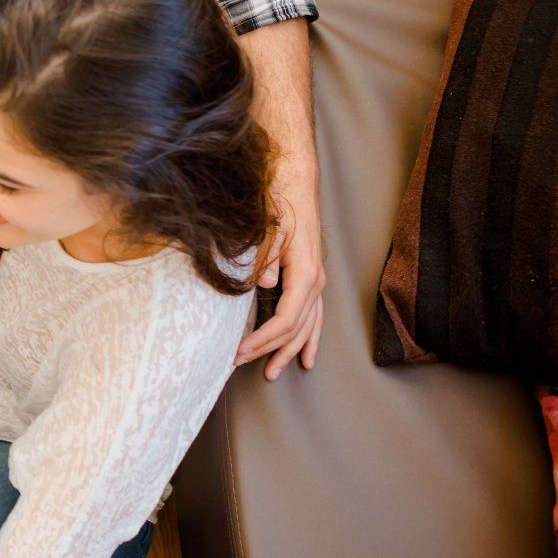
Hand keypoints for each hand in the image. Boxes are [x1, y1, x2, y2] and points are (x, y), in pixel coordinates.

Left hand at [236, 162, 325, 378]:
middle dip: (270, 351)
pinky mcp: (312, 279)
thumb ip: (264, 259)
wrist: (295, 185)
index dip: (263, 340)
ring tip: (275, 372)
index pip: (286, 320)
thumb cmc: (280, 204)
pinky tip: (306, 356)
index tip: (240, 352)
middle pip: (296, 329)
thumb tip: (264, 285)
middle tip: (241, 365)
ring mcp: (317, 282)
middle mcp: (315, 282)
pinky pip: (314, 316)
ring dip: (290, 351)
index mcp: (305, 274)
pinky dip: (309, 338)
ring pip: (308, 327)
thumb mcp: (267, 230)